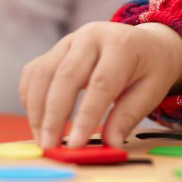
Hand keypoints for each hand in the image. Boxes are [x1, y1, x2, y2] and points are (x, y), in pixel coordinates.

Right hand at [19, 21, 181, 149]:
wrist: (145, 42)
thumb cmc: (150, 69)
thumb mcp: (151, 91)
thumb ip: (129, 116)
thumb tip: (110, 144)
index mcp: (122, 45)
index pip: (101, 82)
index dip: (86, 115)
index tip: (76, 144)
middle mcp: (92, 36)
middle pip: (65, 76)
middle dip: (53, 115)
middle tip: (50, 145)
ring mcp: (69, 40)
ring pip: (43, 73)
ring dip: (37, 109)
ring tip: (43, 139)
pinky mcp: (55, 49)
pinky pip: (34, 72)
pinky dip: (30, 97)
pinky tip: (38, 120)